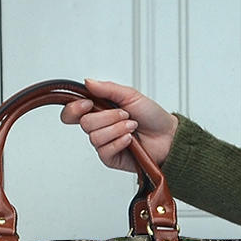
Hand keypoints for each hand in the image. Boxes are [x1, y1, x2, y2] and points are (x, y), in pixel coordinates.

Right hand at [60, 78, 178, 174]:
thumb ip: (108, 88)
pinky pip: (105, 151)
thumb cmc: (152, 116)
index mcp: (99, 111)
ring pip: (95, 137)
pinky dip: (119, 142)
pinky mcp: (110, 158)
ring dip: (117, 129)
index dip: (74, 108)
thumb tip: (88, 82)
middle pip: (84, 124)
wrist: (168, 136)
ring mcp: (104, 143)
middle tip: (125, 115)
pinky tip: (130, 140)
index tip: (88, 103)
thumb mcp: (131, 95)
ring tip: (132, 127)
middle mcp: (99, 127)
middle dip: (108, 117)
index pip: (72, 113)